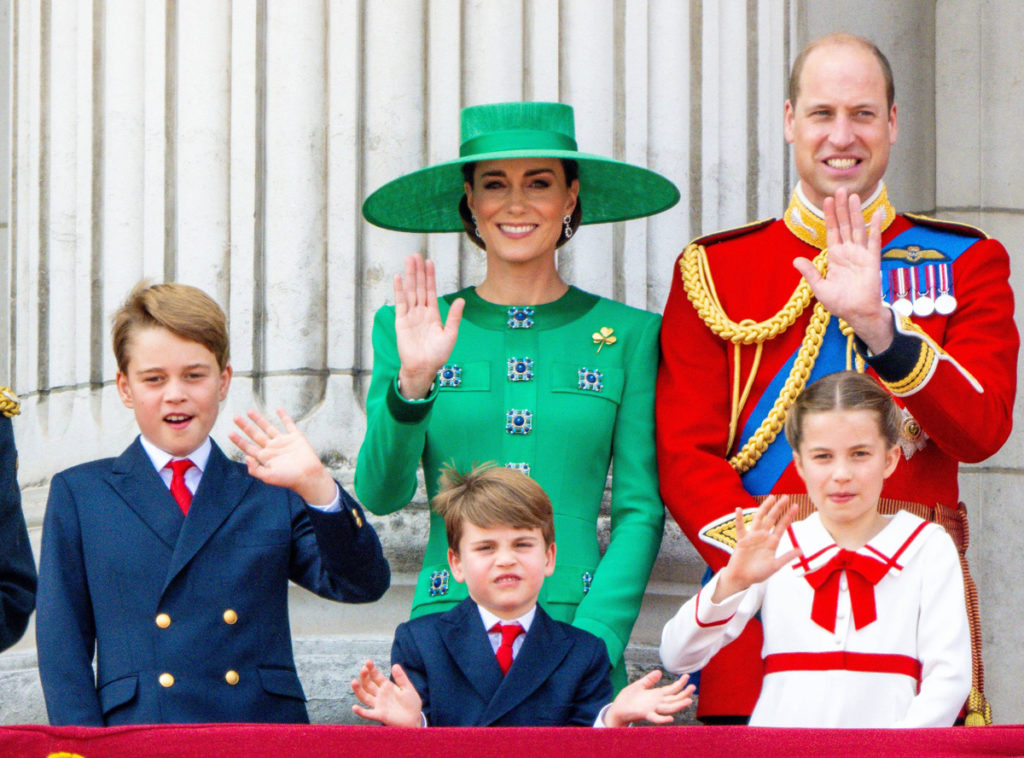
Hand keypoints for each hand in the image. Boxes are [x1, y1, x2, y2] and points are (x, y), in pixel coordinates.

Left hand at [228, 408, 335, 504]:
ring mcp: (284, 441)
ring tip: (249, 411)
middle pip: (255, 434)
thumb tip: (246, 457)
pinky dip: (284, 416)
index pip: (248, 447)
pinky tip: (278, 409)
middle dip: (245, 426)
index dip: (239, 440)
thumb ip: (255, 469)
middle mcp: (272, 448)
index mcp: (265, 457)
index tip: (229, 433)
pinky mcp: (295, 437)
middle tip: (235, 417)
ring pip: (268, 427)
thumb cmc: (289, 479)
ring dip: (259, 419)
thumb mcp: (268, 477)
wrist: (308, 476)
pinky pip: (288, 424)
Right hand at [351, 660, 423, 727]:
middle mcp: (380, 694)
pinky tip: (354, 707)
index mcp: (387, 686)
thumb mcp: (408, 688)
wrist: (414, 719)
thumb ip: (401, 678)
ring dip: (358, 690)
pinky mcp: (380, 715)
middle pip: (368, 684)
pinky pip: (368, 713)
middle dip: (364, 677)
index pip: (376, 676)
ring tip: (353, 682)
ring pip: (365, 696)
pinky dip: (361, 712)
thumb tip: (394, 665)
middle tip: (363, 669)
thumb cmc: (411, 703)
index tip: (368, 661)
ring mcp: (379, 704)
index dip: (372, 669)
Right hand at [394, 254, 464, 399]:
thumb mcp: (450, 334)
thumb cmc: (438, 355)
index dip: (430, 277)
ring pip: (410, 291)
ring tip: (409, 260)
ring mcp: (410, 316)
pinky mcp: (401, 321)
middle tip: (416, 255)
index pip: (431, 291)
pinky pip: (400, 303)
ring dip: (409, 276)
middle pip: (419, 287)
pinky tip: (398, 278)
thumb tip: (460, 300)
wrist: (424, 368)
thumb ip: (454, 317)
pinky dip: (399, 290)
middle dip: (418, 271)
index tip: (429, 262)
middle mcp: (421, 312)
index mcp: (433, 314)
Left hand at [603, 670, 695, 725]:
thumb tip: (659, 672)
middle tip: (694, 687)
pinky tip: (670, 718)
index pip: (671, 690)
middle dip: (684, 693)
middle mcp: (657, 702)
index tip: (687, 676)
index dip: (680, 684)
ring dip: (679, 705)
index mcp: (656, 695)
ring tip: (689, 700)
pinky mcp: (645, 714)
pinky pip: (656, 718)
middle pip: (674, 698)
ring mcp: (652, 708)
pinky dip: (663, 719)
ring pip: (669, 708)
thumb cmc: (628, 698)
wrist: (618, 709)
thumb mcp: (639, 685)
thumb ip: (649, 679)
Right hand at [713, 495, 800, 600]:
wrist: (743, 578)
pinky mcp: (741, 540)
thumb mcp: (775, 566)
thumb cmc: (758, 573)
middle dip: (779, 508)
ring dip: (764, 508)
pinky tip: (739, 510)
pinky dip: (738, 519)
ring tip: (771, 498)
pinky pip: (739, 527)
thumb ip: (787, 557)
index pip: (782, 526)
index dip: (789, 516)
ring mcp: (752, 536)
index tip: (796, 506)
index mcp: (772, 542)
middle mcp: (763, 536)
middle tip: (786, 497)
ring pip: (759, 518)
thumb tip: (801, 550)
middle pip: (772, 518)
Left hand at [792, 187, 893, 353]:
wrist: (856, 313)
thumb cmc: (840, 303)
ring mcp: (860, 254)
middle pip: (844, 225)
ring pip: (857, 228)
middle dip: (841, 208)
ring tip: (853, 196)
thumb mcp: (819, 287)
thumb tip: (796, 260)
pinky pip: (873, 241)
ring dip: (855, 212)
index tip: (827, 200)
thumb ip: (810, 272)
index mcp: (835, 257)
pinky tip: (876, 213)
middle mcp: (848, 252)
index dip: (830, 216)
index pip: (832, 231)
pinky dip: (875, 227)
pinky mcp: (872, 260)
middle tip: (840, 190)